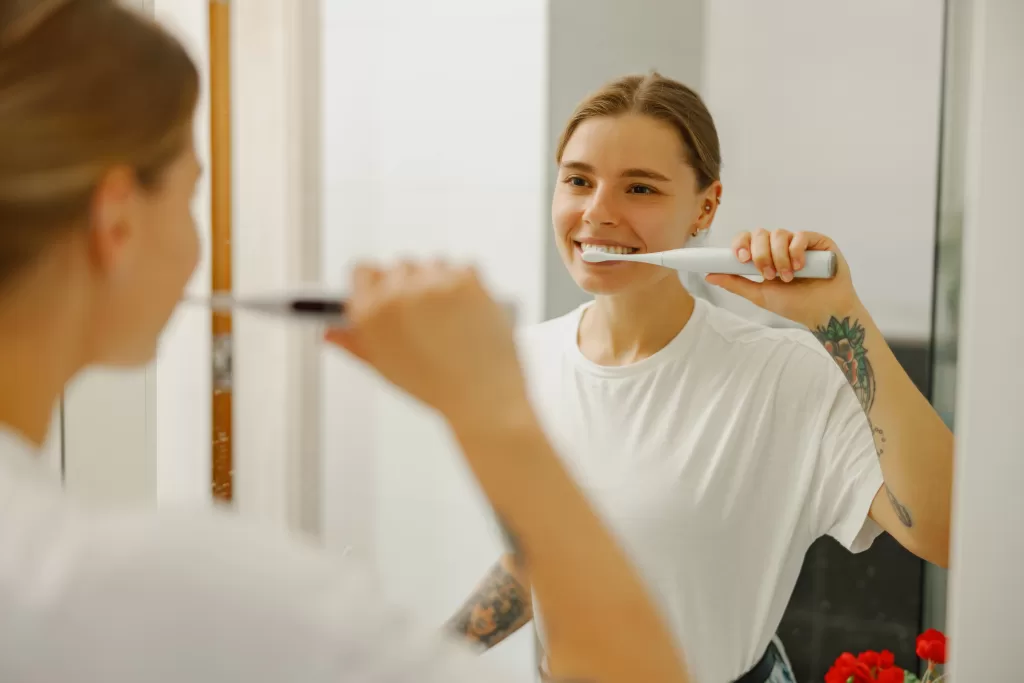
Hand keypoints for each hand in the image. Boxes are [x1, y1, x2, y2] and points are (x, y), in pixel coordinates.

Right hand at [324, 260, 530, 426]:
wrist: (482, 400)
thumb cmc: (433, 387)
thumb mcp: (385, 367)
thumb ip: (353, 344)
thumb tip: (328, 332)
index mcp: (370, 313)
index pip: (362, 270)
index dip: (375, 280)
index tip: (386, 288)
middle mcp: (397, 294)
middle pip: (399, 265)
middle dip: (411, 283)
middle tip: (426, 313)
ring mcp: (433, 284)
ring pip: (433, 263)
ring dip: (440, 280)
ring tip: (450, 317)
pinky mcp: (467, 280)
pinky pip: (464, 266)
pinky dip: (468, 283)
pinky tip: (470, 310)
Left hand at [705, 229, 859, 326]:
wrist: (824, 312)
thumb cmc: (795, 304)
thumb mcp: (760, 295)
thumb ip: (735, 283)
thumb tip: (710, 275)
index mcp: (764, 256)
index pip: (746, 239)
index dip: (740, 244)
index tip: (741, 259)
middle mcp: (779, 247)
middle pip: (760, 233)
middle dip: (760, 254)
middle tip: (768, 275)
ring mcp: (798, 243)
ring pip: (779, 234)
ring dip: (779, 257)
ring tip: (788, 277)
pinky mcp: (817, 241)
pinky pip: (800, 235)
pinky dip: (797, 251)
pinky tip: (801, 268)